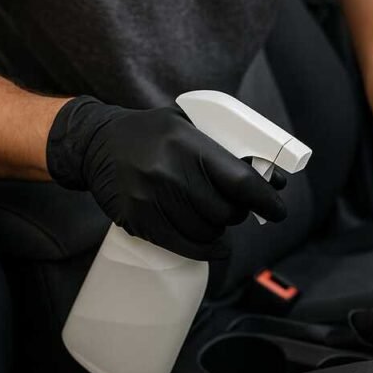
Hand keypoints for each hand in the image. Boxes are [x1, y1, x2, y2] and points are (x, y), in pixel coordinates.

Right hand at [47, 96, 285, 259]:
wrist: (95, 142)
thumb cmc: (153, 134)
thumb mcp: (188, 124)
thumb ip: (228, 148)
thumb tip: (274, 180)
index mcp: (188, 143)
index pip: (240, 181)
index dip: (266, 200)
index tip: (277, 210)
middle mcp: (169, 171)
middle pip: (226, 211)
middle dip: (238, 213)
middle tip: (234, 208)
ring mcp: (151, 198)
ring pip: (208, 231)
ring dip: (219, 230)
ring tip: (212, 217)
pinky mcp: (138, 219)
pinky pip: (185, 246)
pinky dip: (206, 248)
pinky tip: (213, 243)